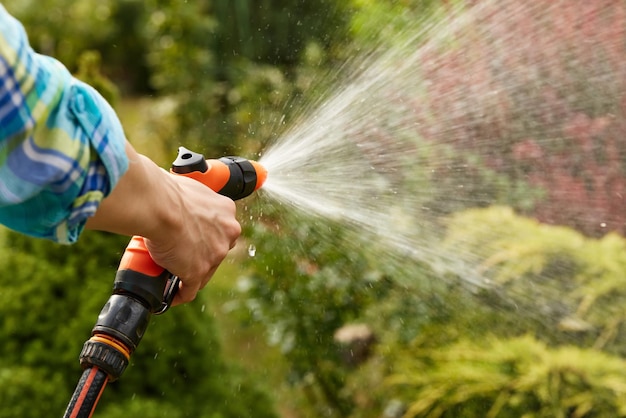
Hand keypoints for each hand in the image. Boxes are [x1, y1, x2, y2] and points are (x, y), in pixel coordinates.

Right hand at [86, 142, 241, 303]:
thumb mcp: (188, 188)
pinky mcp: (198, 271)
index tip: (191, 237)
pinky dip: (178, 294)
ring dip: (188, 274)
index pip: (220, 229)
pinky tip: (169, 295)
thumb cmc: (166, 191)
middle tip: (178, 253)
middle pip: (215, 250)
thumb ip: (190, 197)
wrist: (158, 204)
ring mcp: (215, 254)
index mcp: (227, 211)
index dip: (205, 235)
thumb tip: (173, 193)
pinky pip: (189, 290)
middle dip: (199, 254)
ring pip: (204, 271)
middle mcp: (228, 233)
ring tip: (170, 273)